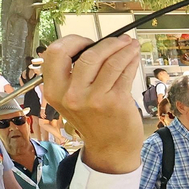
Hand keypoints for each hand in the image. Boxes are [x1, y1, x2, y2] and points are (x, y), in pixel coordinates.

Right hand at [41, 36, 145, 174]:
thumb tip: (93, 45)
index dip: (73, 41)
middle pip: (87, 55)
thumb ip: (73, 75)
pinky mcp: (115, 102)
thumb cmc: (94, 120)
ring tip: (130, 44)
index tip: (88, 41)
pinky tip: (134, 56)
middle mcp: (71, 95)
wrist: (110, 148)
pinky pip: (124, 72)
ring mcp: (94, 99)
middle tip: (118, 40)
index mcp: (54, 90)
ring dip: (124, 48)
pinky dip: (130, 60)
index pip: (56, 53)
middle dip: (106, 43)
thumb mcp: (71, 99)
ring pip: (109, 62)